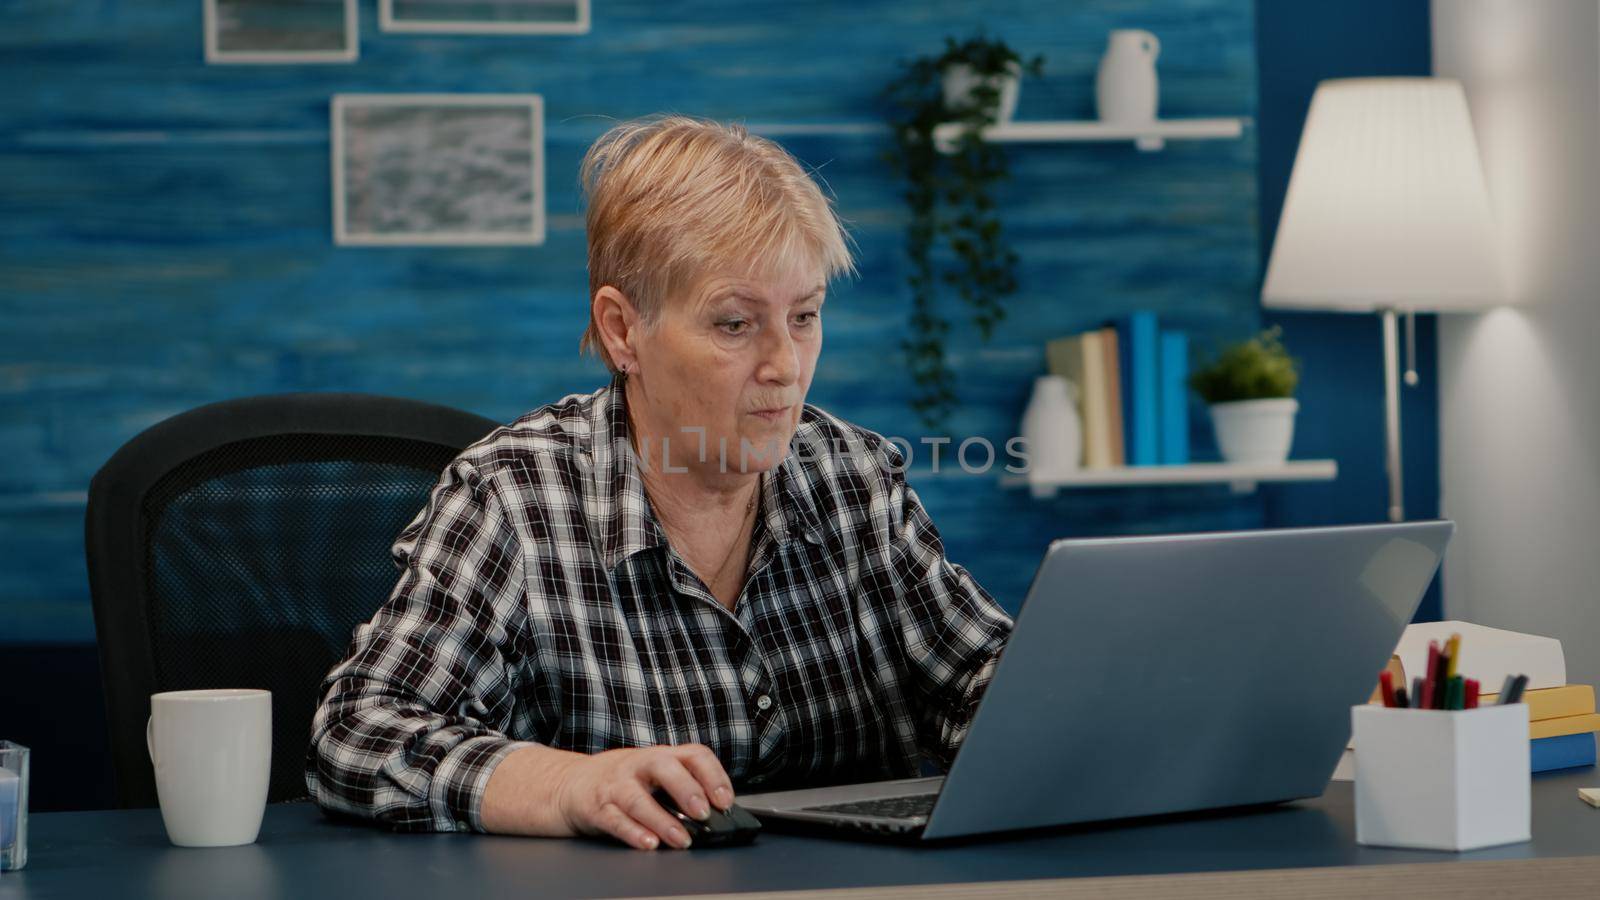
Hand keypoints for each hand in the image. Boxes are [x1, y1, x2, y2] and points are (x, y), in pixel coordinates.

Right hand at [553, 744, 734, 849]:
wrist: (570, 783)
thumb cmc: (623, 780)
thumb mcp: (654, 774)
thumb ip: (682, 788)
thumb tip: (716, 814)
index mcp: (661, 756)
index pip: (693, 755)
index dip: (713, 775)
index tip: (725, 800)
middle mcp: (639, 765)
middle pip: (664, 768)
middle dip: (687, 790)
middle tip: (704, 813)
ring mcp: (616, 785)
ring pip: (638, 799)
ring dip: (662, 821)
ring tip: (681, 839)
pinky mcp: (597, 807)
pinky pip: (615, 820)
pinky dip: (633, 833)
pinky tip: (649, 843)